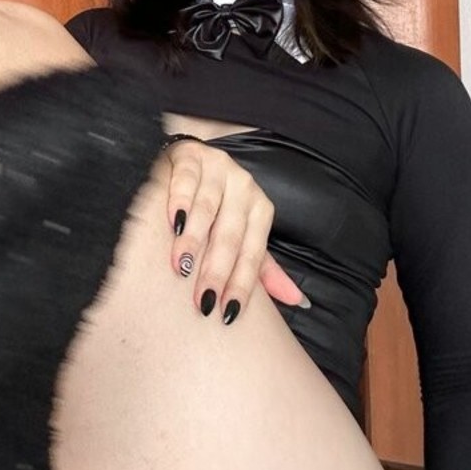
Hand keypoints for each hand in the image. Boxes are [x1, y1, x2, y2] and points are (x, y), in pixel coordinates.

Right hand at [162, 137, 306, 320]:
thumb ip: (264, 268)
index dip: (241, 284)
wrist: (193, 159)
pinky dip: (179, 202)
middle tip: (202, 300)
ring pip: (208, 209)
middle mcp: (244, 187)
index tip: (227, 314)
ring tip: (181, 266)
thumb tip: (298, 301)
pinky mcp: (191, 156)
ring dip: (193, 240)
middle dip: (216, 271)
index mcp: (261, 209)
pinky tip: (172, 223)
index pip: (252, 253)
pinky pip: (186, 181)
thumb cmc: (218, 206)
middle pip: (230, 234)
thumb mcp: (243, 234)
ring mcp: (218, 168)